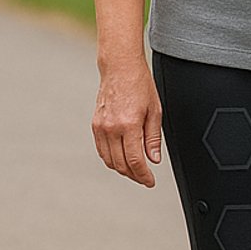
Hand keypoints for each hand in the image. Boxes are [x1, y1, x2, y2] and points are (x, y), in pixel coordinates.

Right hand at [93, 57, 161, 187]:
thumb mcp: (155, 111)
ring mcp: (101, 127)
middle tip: (144, 177)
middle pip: (121, 164)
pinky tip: (121, 159)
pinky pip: (101, 150)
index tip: (150, 181)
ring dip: (122, 169)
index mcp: (129, 124)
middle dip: (134, 175)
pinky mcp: (95, 125)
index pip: (135, 161)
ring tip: (134, 170)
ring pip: (109, 160)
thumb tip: (153, 159)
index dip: (143, 175)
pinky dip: (111, 159)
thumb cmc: (139, 84)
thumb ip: (153, 138)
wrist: (120, 68)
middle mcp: (112, 128)